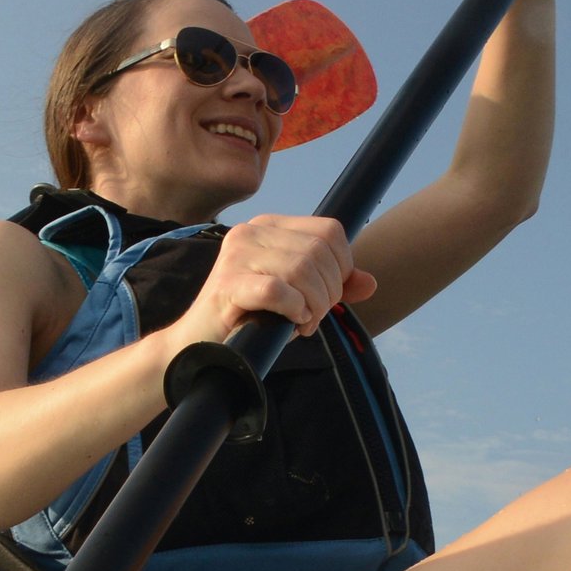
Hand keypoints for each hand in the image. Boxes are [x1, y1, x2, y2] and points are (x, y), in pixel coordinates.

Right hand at [178, 214, 372, 348]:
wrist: (200, 344)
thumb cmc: (249, 317)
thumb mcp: (297, 297)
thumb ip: (331, 285)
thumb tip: (370, 283)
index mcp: (269, 226)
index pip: (330, 231)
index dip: (341, 266)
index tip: (327, 294)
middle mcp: (251, 232)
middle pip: (319, 253)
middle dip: (327, 293)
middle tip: (312, 316)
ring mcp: (237, 256)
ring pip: (302, 271)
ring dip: (312, 306)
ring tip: (301, 322)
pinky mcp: (228, 284)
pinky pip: (277, 290)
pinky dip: (293, 309)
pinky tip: (289, 322)